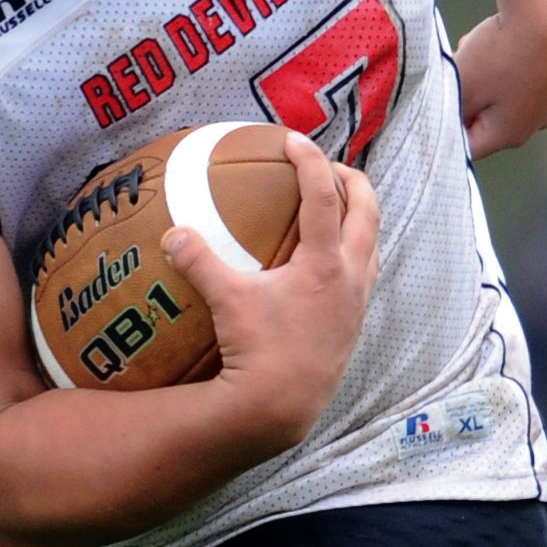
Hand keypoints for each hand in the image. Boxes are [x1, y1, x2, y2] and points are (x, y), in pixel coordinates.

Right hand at [163, 130, 376, 445]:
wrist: (282, 406)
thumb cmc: (257, 352)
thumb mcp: (225, 302)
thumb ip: (199, 262)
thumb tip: (174, 234)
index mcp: (324, 263)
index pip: (324, 195)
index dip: (309, 161)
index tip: (293, 140)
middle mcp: (351, 277)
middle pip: (367, 212)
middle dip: (354, 181)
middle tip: (332, 167)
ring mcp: (356, 303)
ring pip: (372, 244)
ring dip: (360, 218)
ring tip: (340, 209)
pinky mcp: (353, 327)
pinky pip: (364, 276)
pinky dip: (353, 254)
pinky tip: (329, 266)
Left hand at [454, 6, 546, 158]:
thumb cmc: (504, 51)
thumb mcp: (463, 84)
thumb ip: (450, 109)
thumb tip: (448, 119)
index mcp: (509, 135)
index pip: (468, 146)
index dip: (447, 124)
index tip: (436, 99)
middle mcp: (533, 123)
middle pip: (484, 117)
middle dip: (465, 93)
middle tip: (458, 66)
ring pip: (499, 91)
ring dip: (481, 73)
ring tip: (475, 46)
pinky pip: (518, 73)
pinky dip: (503, 59)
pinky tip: (499, 35)